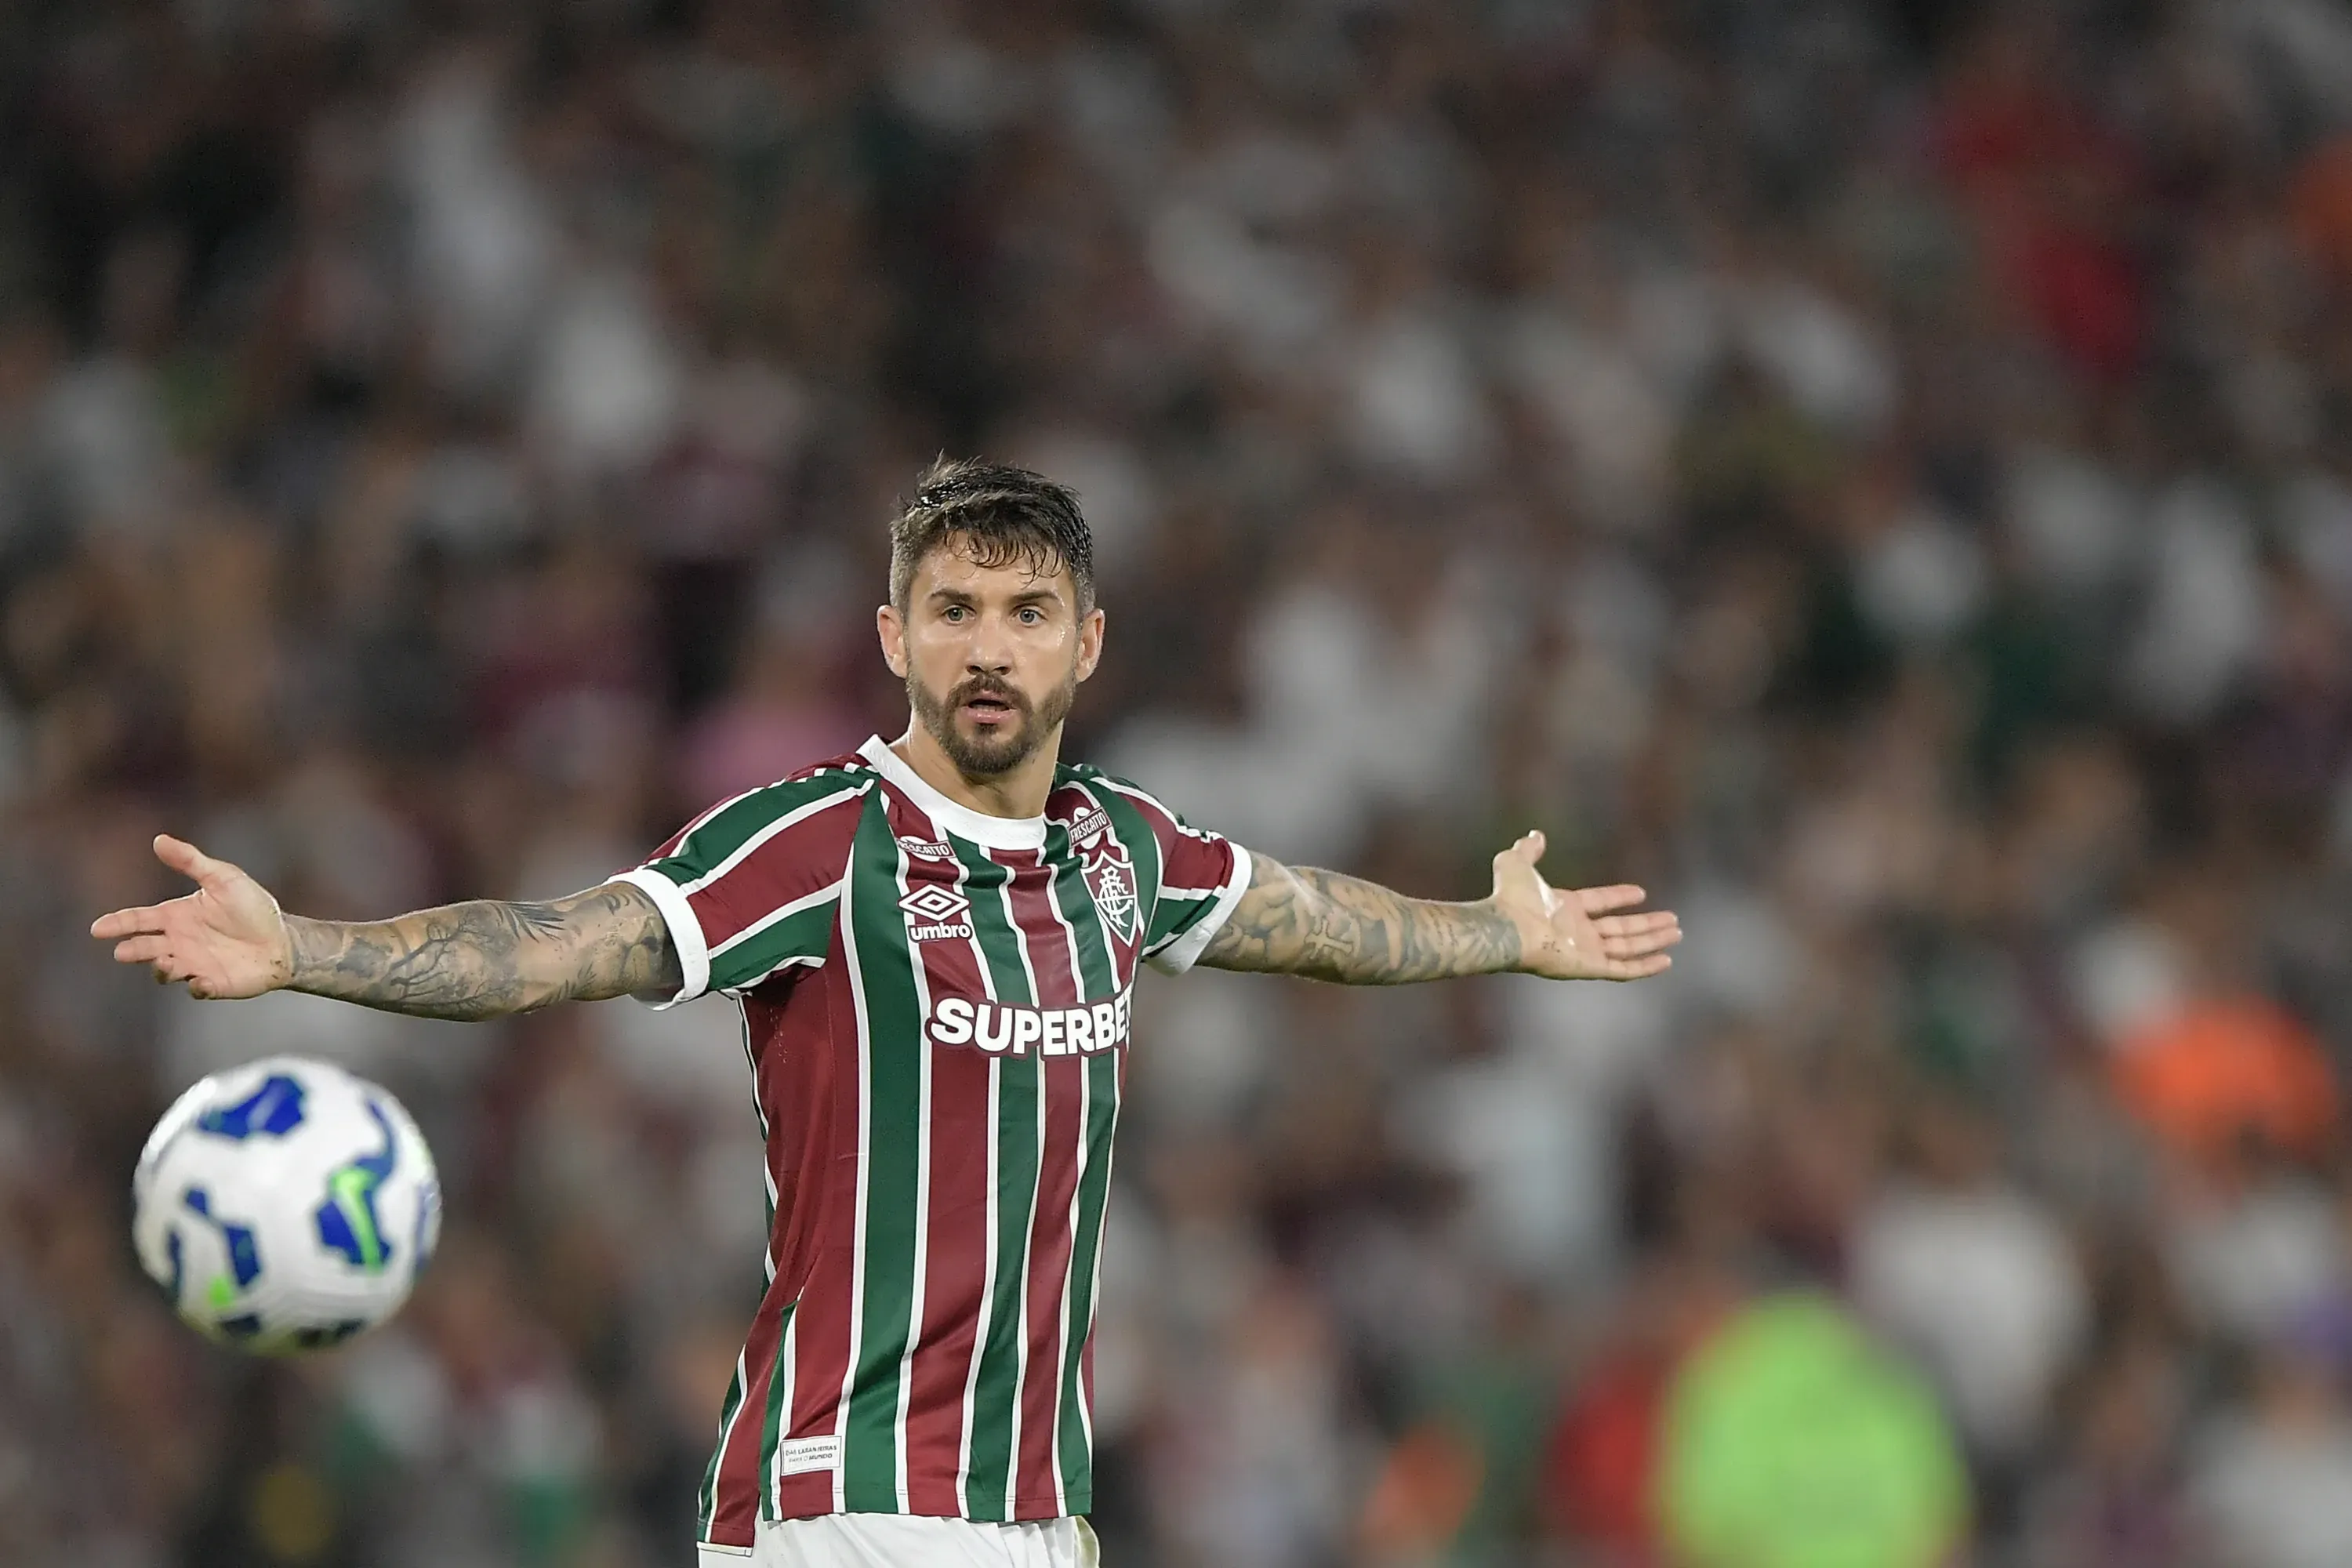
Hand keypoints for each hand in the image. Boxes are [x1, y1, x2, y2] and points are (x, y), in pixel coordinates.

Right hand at [89, 835, 293, 999]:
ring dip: (161, 968)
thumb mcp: (222, 877)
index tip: (97, 929)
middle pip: (145, 947)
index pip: (138, 920)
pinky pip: (198, 989)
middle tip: (123, 951)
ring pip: (165, 970)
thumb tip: (159, 840)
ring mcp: (193, 965)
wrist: (282, 938)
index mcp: (175, 916)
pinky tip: (201, 981)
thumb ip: (190, 861)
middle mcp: (178, 942)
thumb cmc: (252, 907)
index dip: (117, 924)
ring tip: (164, 961)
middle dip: (133, 950)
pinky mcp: (212, 984)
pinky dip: (196, 987)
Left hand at [1490, 830, 1679, 980]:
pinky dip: (1645, 966)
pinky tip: (1666, 960)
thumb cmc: (1509, 897)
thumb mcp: (1516, 862)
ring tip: (1676, 933)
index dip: (1619, 897)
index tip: (1641, 893)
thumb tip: (1536, 835)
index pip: (1599, 902)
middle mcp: (1576, 931)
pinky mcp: (1589, 967)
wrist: (1506, 927)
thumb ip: (1528, 849)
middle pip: (1620, 928)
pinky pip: (1623, 969)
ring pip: (1627, 947)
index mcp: (1564, 908)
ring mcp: (1584, 950)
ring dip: (1652, 941)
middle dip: (1646, 925)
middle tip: (1672, 920)